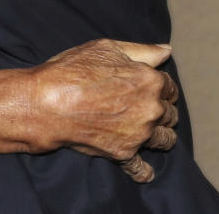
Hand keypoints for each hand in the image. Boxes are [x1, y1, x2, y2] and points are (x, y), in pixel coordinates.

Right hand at [0, 39, 177, 182]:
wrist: (48, 102)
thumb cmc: (73, 70)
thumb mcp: (105, 48)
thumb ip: (141, 50)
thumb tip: (166, 51)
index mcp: (149, 81)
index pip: (170, 86)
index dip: (161, 86)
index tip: (151, 88)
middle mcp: (151, 109)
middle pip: (170, 114)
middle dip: (162, 110)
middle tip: (146, 108)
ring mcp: (139, 134)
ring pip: (165, 140)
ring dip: (160, 135)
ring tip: (147, 131)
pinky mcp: (124, 154)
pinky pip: (142, 169)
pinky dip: (143, 170)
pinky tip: (142, 168)